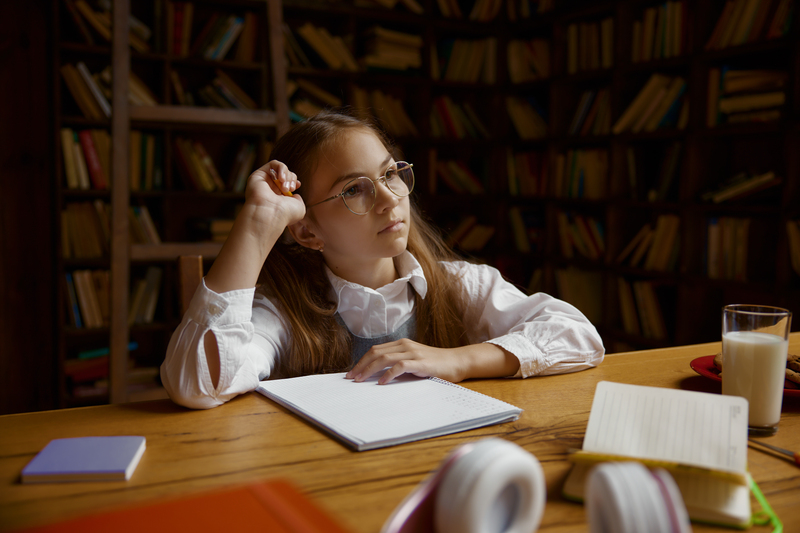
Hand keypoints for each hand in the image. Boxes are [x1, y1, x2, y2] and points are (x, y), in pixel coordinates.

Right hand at [244, 161, 304, 223]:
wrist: (270, 214)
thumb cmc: (284, 214)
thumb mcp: (299, 208)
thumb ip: (298, 199)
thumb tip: (294, 194)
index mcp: (279, 197)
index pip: (288, 182)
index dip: (294, 181)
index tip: (296, 186)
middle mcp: (271, 189)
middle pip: (286, 174)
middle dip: (291, 179)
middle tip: (289, 189)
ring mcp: (264, 182)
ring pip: (280, 169)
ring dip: (287, 175)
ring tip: (285, 186)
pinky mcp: (258, 175)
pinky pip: (273, 164)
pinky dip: (282, 168)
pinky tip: (281, 179)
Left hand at [345, 339, 467, 384]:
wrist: (457, 362)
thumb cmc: (435, 365)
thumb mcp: (414, 362)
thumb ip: (398, 365)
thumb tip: (378, 376)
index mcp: (401, 344)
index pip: (375, 350)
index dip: (361, 361)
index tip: (352, 373)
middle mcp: (405, 345)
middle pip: (375, 353)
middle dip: (360, 365)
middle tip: (350, 378)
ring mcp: (412, 353)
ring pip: (384, 358)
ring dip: (369, 370)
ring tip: (360, 380)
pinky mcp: (420, 362)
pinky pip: (399, 366)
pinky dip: (387, 374)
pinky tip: (381, 383)